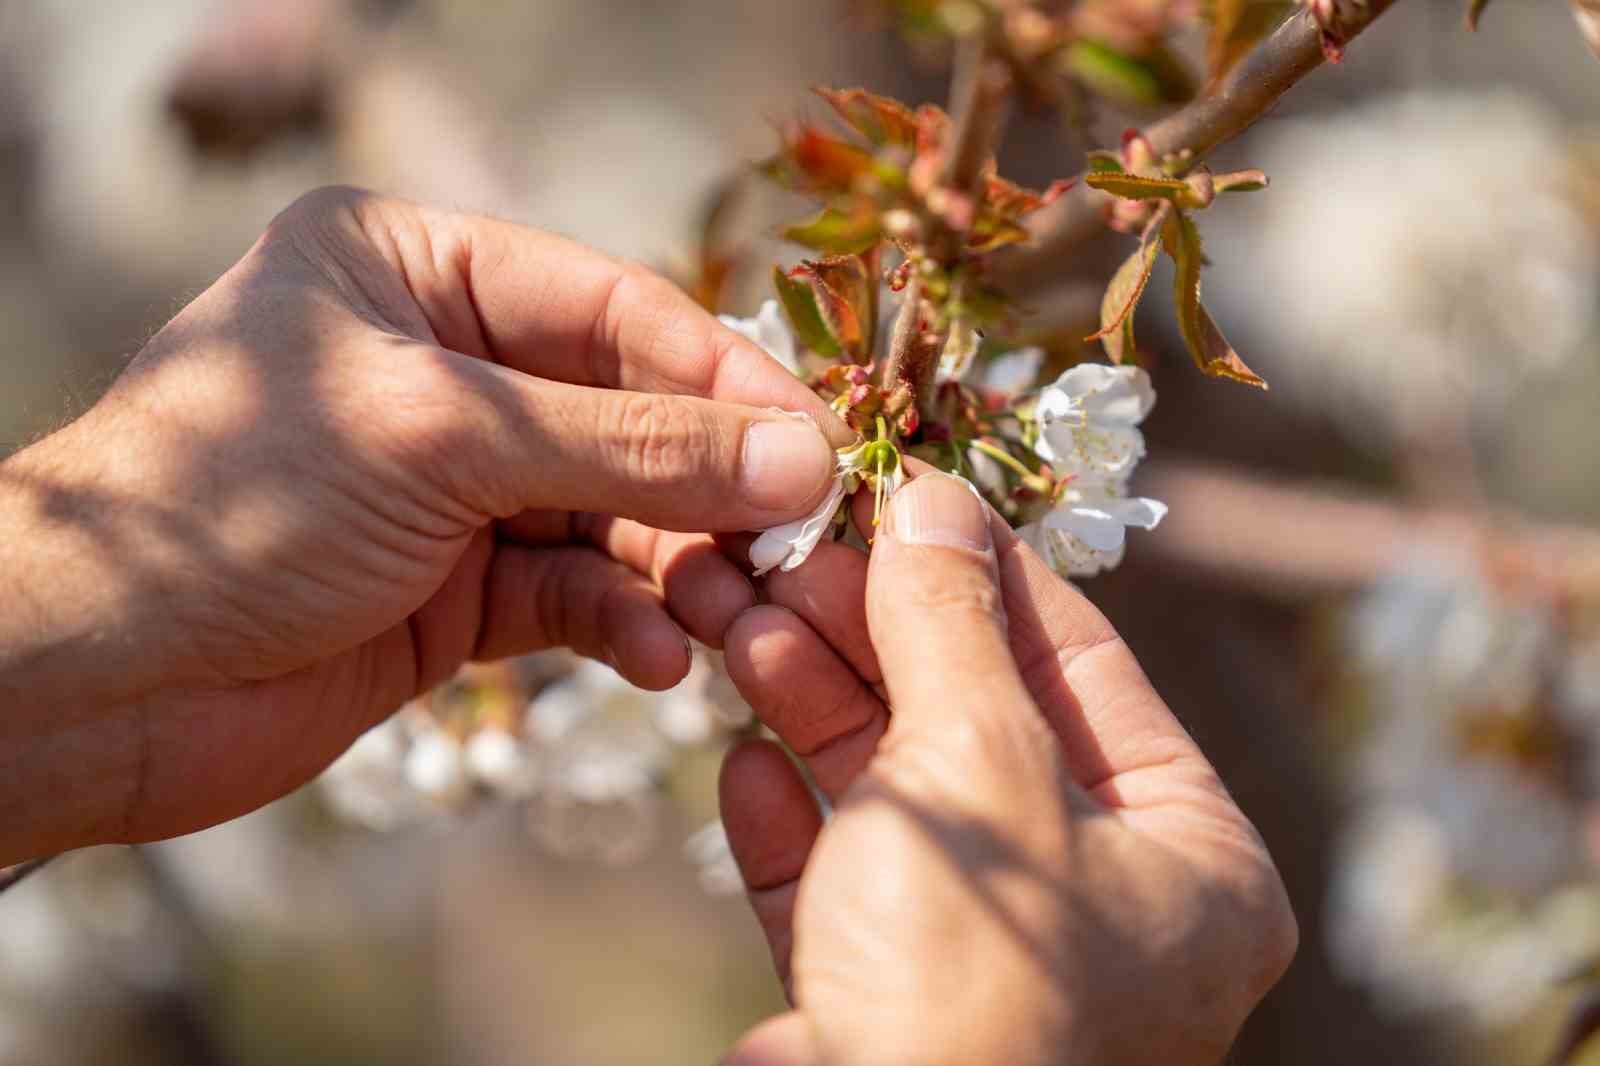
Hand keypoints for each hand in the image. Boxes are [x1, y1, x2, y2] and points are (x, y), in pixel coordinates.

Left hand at [0, 187, 849, 863]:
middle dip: (708, 483)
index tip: (813, 436)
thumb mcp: (444, 442)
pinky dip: (624, 622)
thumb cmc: (236, 506)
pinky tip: (659, 658)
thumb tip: (796, 457)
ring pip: (613, 511)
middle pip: (623, 414)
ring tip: (734, 615)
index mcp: (412, 269)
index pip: (610, 308)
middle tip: (795, 539)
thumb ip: (630, 449)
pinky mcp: (457, 586)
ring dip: (678, 566)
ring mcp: (452, 483)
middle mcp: (440, 366)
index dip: (718, 376)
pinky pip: (575, 591)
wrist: (100, 683)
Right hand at [717, 472, 1296, 1065]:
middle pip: (977, 723)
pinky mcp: (890, 1008)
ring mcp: (991, 962)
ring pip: (898, 799)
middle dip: (873, 635)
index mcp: (1185, 860)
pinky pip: (845, 889)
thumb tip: (933, 499)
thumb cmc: (973, 982)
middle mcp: (1101, 910)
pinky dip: (791, 825)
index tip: (901, 493)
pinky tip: (740, 764)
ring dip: (814, 711)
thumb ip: (953, 630)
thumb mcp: (975, 771)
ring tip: (739, 626)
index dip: (985, 569)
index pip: (1085, 666)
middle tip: (790, 555)